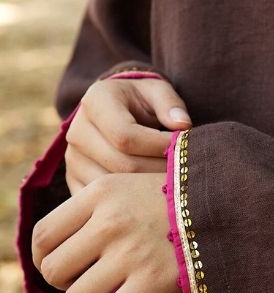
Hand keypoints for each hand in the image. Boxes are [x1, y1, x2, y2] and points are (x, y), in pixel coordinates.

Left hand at [31, 170, 180, 292]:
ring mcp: (131, 252)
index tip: (55, 267)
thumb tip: (56, 249)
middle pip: (54, 269)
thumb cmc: (177, 197)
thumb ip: (95, 209)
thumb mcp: (130, 185)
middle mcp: (110, 221)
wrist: (230, 204)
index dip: (41, 259)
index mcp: (101, 192)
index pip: (43, 234)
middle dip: (64, 285)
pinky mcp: (152, 282)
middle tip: (81, 286)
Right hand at [65, 76, 191, 194]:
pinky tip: (150, 193)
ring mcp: (73, 160)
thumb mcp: (157, 91)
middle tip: (183, 170)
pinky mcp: (74, 181)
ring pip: (111, 187)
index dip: (158, 145)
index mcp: (95, 102)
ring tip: (170, 181)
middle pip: (120, 164)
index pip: (124, 135)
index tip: (182, 147)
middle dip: (156, 169)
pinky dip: (128, 201)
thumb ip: (170, 104)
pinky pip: (101, 200)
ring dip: (145, 188)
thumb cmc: (142, 101)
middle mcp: (77, 131)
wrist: (116, 112)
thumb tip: (183, 125)